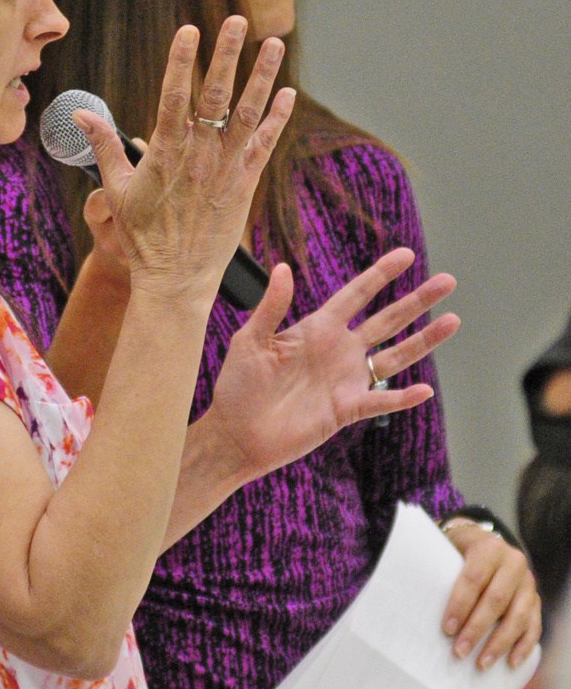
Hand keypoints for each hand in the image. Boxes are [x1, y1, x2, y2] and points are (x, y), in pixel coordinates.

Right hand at [72, 17, 294, 303]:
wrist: (176, 278)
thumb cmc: (142, 235)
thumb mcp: (116, 189)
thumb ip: (103, 146)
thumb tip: (80, 113)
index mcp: (165, 152)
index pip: (174, 96)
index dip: (182, 61)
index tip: (190, 30)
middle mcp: (199, 156)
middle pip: (216, 96)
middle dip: (227, 55)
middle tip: (238, 21)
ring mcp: (225, 169)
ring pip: (248, 114)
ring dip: (262, 77)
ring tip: (274, 43)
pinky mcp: (245, 185)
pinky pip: (264, 145)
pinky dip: (277, 118)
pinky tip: (287, 92)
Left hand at [204, 248, 460, 478]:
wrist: (236, 433)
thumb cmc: (238, 385)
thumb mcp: (250, 339)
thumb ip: (271, 305)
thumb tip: (283, 267)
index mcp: (315, 328)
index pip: (356, 294)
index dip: (381, 275)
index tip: (407, 255)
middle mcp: (337, 350)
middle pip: (386, 319)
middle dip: (417, 300)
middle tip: (447, 280)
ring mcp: (345, 379)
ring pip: (394, 354)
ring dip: (423, 340)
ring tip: (453, 320)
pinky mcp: (345, 409)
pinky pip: (381, 399)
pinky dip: (402, 396)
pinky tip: (424, 389)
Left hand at [441, 522, 540, 669]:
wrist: (487, 541)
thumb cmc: (461, 549)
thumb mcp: (450, 548)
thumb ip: (441, 567)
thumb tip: (420, 598)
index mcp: (488, 547)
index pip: (473, 578)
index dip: (460, 605)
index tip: (447, 629)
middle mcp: (513, 562)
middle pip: (496, 600)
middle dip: (477, 629)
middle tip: (460, 651)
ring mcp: (528, 582)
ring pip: (518, 616)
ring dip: (499, 643)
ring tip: (482, 662)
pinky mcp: (536, 599)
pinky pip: (534, 625)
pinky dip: (523, 645)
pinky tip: (510, 661)